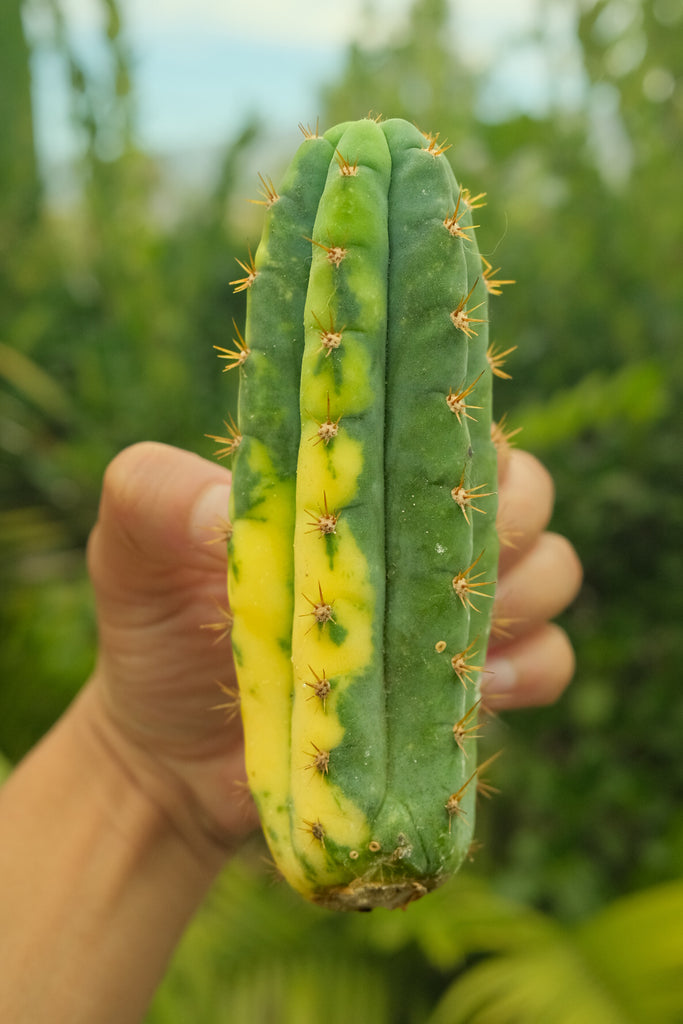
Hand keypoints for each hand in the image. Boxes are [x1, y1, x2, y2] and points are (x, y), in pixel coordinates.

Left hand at [84, 440, 580, 865]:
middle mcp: (413, 538)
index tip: (430, 469)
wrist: (168, 757)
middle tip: (448, 557)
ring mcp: (444, 613)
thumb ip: (152, 495)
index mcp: (356, 483)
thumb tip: (230, 508)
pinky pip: (549, 662)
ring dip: (528, 589)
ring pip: (553, 569)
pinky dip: (533, 667)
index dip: (458, 435)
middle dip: (510, 514)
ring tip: (461, 631)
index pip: (441, 427)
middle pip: (523, 491)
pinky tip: (480, 686)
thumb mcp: (127, 550)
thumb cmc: (156, 632)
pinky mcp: (460, 690)